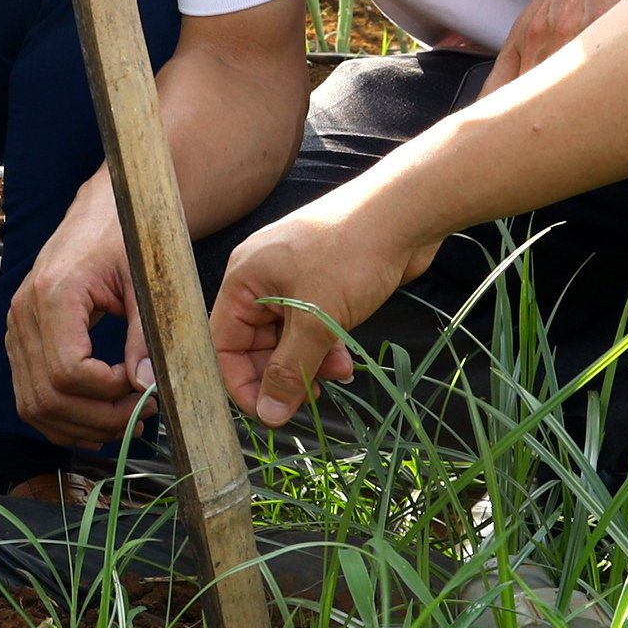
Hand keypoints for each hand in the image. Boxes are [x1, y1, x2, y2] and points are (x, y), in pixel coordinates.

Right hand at [7, 182, 145, 447]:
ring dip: (81, 426)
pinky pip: (30, 399)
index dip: (107, 392)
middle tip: (141, 414)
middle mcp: (24, 315)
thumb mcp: (144, 283)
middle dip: (99, 418)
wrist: (100, 215)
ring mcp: (16, 331)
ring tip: (124, 421)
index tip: (142, 387)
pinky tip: (96, 424)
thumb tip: (146, 386)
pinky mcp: (20, 343)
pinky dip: (61, 421)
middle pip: (48, 396)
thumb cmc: (124, 241)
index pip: (67, 370)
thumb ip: (144, 336)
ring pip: (34, 406)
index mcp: (53, 294)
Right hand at [207, 189, 436, 428]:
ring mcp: (293, 280)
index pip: (224, 344)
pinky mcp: (323, 284)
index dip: (242, 382)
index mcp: (244, 279)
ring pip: (288, 340)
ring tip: (337, 376)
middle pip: (256, 345)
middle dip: (283, 374)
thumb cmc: (351, 255)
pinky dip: (326, 347)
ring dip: (309, 364)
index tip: (269, 412)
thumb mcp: (315, 320)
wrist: (403, 213)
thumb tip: (268, 414)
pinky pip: (312, 327)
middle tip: (310, 398)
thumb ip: (289, 370)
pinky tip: (346, 361)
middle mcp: (262, 279)